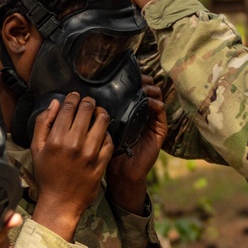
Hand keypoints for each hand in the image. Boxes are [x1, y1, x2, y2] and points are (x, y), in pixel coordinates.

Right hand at [30, 92, 114, 240]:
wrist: (60, 202)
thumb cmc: (47, 175)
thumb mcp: (36, 149)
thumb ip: (43, 123)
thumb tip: (54, 103)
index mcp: (56, 139)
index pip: (69, 107)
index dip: (73, 97)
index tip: (75, 96)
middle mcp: (74, 144)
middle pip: (87, 110)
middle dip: (88, 102)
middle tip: (88, 103)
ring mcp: (90, 154)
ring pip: (102, 122)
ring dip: (101, 113)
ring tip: (98, 113)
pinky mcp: (101, 163)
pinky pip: (110, 141)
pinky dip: (108, 133)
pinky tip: (103, 133)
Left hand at [105, 75, 167, 214]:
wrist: (120, 174)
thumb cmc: (107, 152)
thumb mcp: (100, 129)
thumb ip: (97, 114)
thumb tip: (86, 95)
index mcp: (127, 111)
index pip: (132, 89)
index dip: (131, 79)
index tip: (123, 73)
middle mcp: (140, 114)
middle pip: (146, 89)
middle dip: (142, 81)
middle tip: (136, 76)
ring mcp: (151, 122)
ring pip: (156, 98)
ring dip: (150, 90)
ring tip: (142, 86)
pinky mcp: (159, 131)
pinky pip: (161, 113)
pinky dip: (157, 104)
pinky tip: (149, 102)